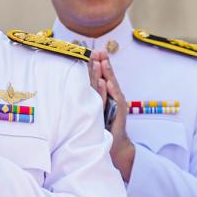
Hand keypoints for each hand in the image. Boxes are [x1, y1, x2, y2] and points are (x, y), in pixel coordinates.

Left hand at [91, 52, 133, 182]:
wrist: (114, 144)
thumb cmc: (101, 127)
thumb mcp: (92, 109)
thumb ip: (89, 96)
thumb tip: (77, 88)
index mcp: (104, 94)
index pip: (101, 77)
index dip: (98, 65)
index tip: (93, 52)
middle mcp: (111, 97)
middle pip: (107, 77)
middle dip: (103, 64)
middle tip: (99, 52)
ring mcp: (116, 104)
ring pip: (111, 86)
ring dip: (107, 74)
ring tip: (103, 62)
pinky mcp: (119, 113)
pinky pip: (115, 100)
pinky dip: (111, 91)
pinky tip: (107, 83)